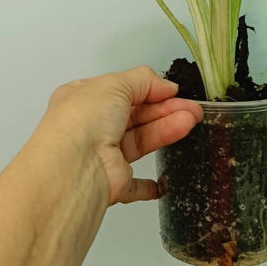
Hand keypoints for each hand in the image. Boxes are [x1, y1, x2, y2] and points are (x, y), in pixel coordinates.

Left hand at [41, 65, 202, 205]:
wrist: (75, 168)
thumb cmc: (83, 120)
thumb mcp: (116, 84)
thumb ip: (144, 80)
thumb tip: (165, 84)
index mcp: (85, 99)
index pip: (123, 90)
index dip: (150, 90)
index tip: (174, 91)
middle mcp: (92, 127)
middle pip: (136, 116)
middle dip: (166, 110)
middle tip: (192, 109)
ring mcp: (103, 155)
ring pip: (141, 141)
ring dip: (166, 130)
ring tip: (190, 122)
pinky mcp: (113, 183)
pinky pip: (134, 185)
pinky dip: (149, 184)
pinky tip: (164, 180)